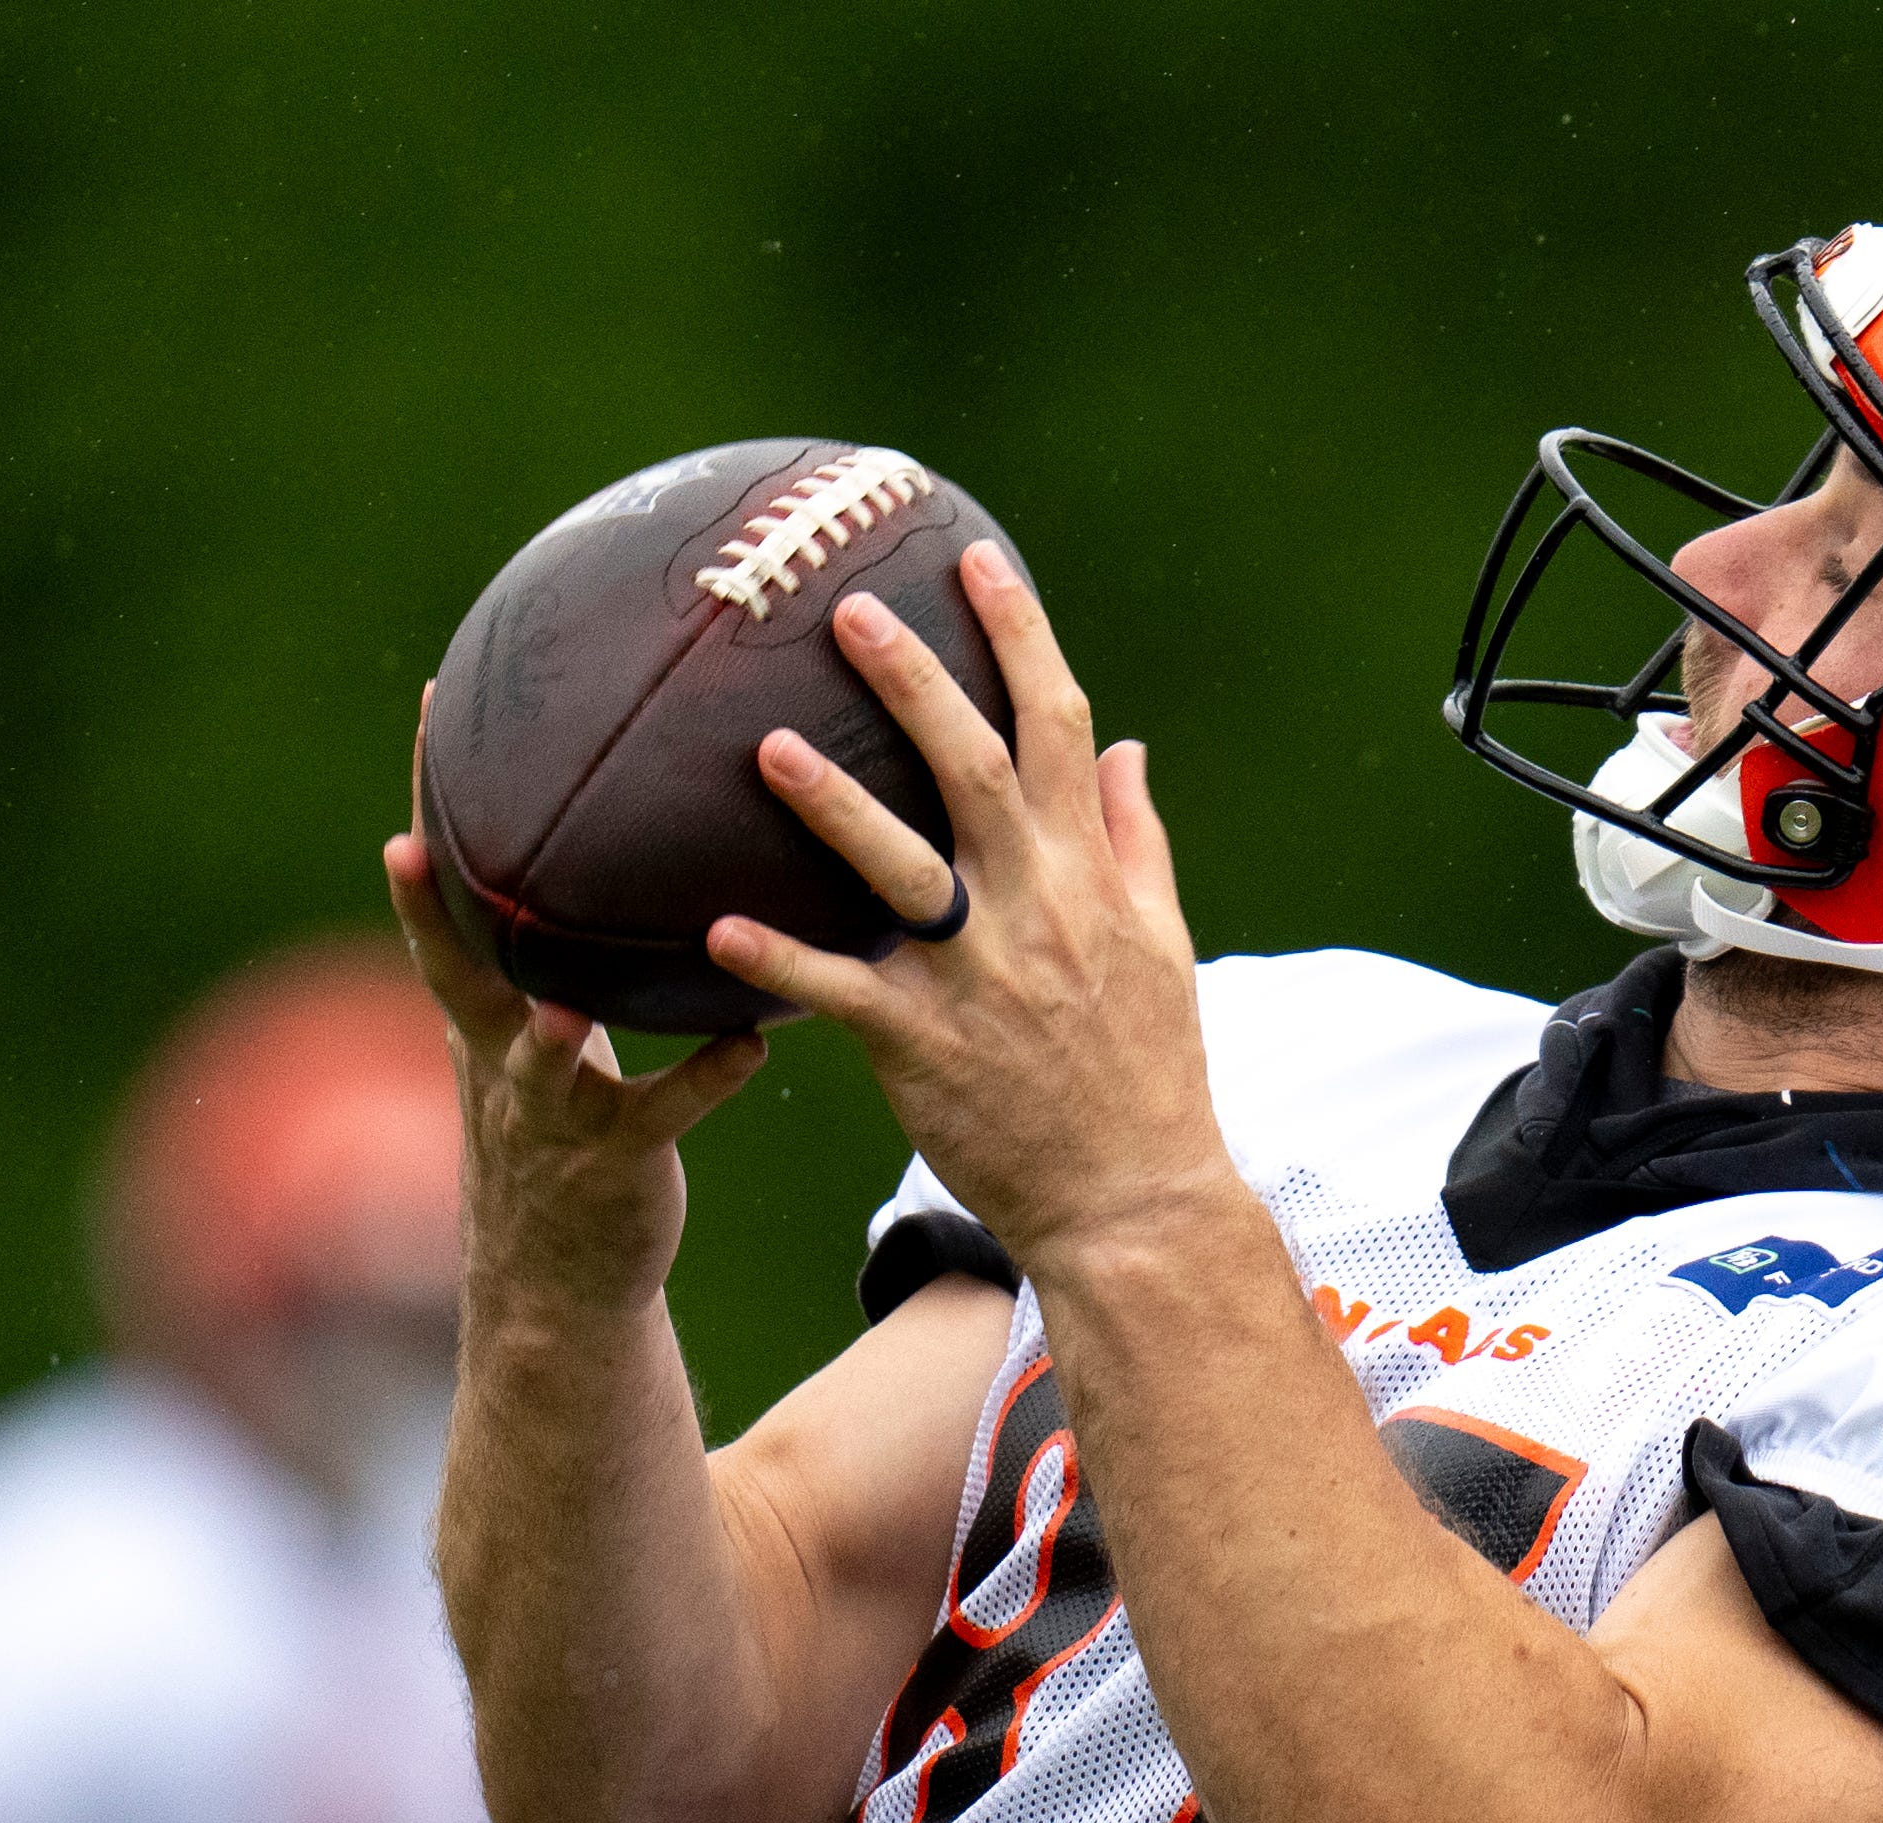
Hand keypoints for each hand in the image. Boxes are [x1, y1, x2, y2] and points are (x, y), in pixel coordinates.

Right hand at [385, 736, 766, 1343]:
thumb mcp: (539, 1037)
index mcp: (485, 1015)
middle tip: (405, 842)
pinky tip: (752, 1040)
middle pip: (456, 975)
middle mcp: (502, 1056)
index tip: (429, 713)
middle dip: (428, 911)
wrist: (562, 1281)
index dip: (430, 817)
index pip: (445, 905)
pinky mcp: (617, 1161)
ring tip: (562, 1005)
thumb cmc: (563, 1132)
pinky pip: (666, 1111)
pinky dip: (705, 1077)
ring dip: (548, 1037)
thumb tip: (601, 842)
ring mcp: (552, 1114)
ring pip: (541, 1064)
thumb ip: (560, 952)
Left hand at [712, 548, 1247, 1279]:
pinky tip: (719, 926)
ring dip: (831, 804)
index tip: (975, 561)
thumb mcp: (1163, 946)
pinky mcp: (924, 1046)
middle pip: (969, 768)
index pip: (1056, 728)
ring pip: (898, 868)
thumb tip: (1126, 748)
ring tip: (763, 746)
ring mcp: (978, 977)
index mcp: (1088, 875)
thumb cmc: (1146, 1073)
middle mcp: (1035, 910)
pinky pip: (841, 991)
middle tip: (846, 609)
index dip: (1017, 637)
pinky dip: (781, 959)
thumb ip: (1136, 841)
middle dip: (912, 681)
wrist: (1134, 1202)